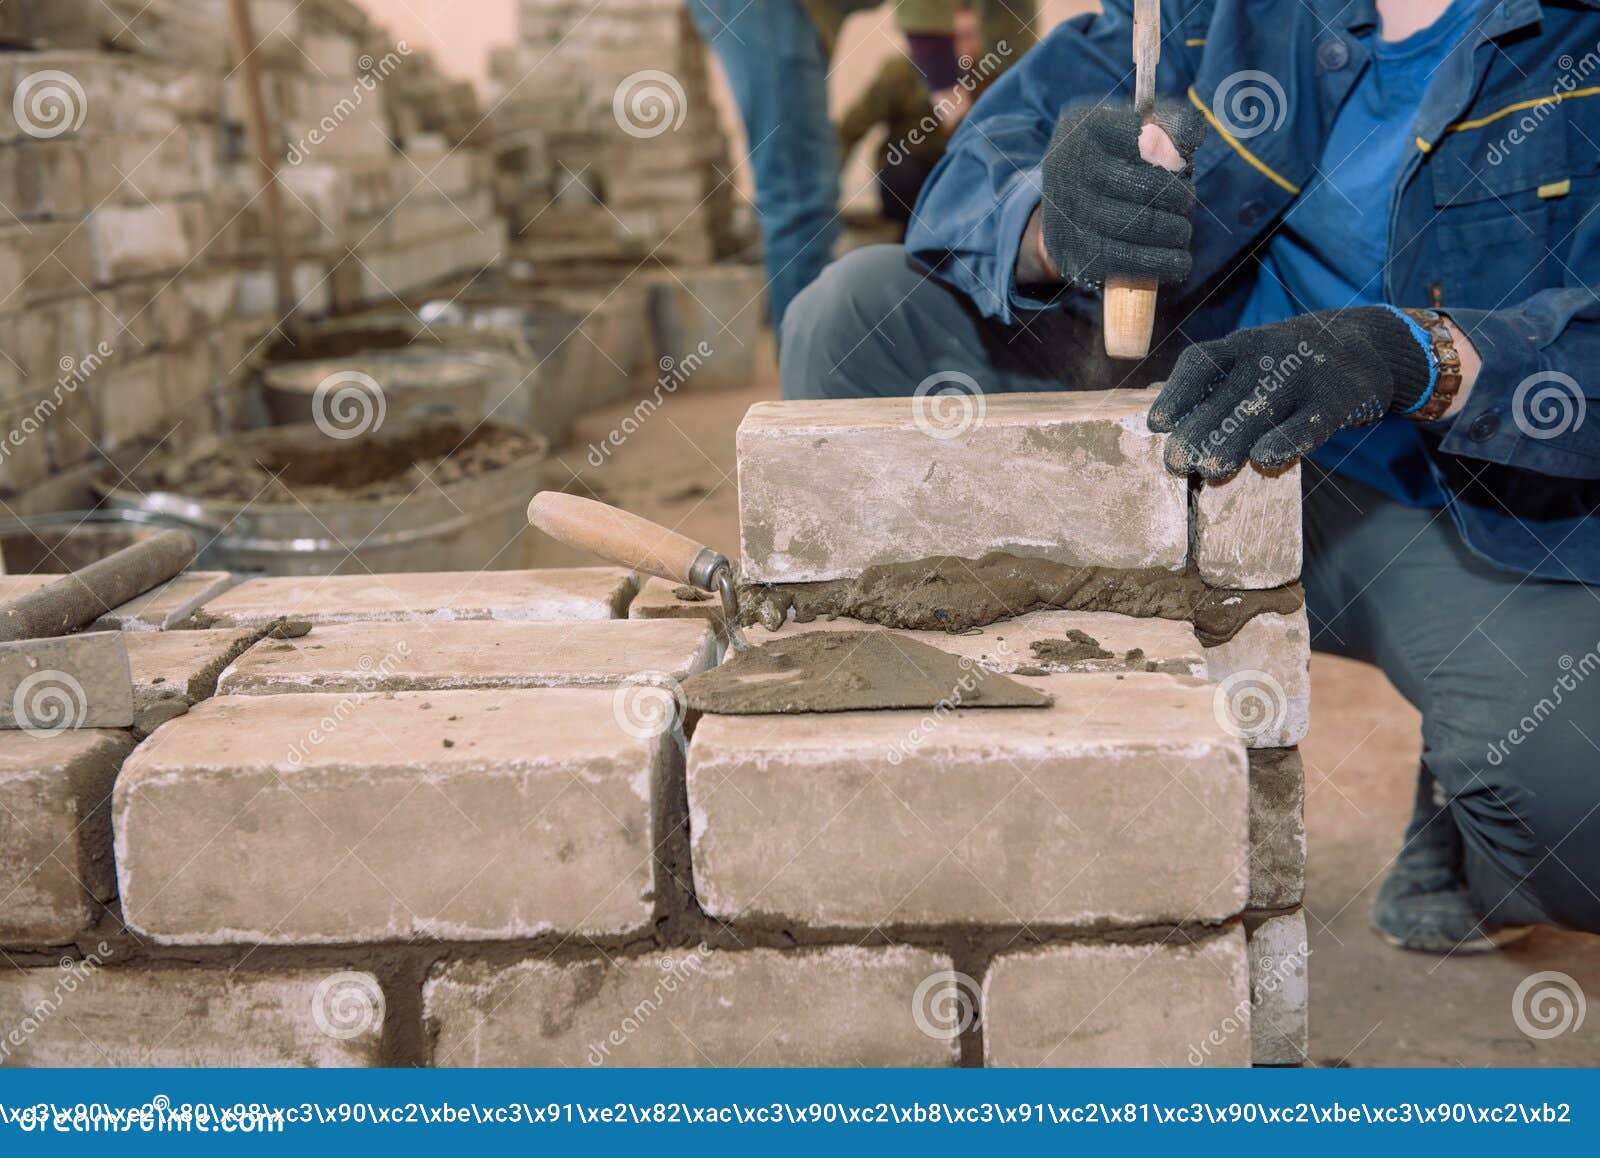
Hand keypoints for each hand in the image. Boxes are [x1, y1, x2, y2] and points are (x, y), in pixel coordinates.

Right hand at [1039, 101, 1206, 287]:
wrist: (1060, 209)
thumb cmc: (1107, 161)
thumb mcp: (1127, 129)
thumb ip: (1165, 124)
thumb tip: (1194, 134)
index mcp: (1084, 129)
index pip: (1140, 135)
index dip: (1171, 150)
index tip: (1183, 161)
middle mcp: (1070, 168)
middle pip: (1145, 185)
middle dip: (1178, 196)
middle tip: (1185, 200)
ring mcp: (1071, 213)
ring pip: (1142, 224)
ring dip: (1175, 230)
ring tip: (1181, 230)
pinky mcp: (1077, 252)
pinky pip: (1129, 260)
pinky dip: (1162, 262)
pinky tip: (1179, 261)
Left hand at [1148, 307, 1434, 478]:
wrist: (1365, 346)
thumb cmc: (1288, 367)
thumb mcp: (1253, 363)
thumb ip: (1219, 391)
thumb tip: (1171, 434)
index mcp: (1242, 345)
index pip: (1201, 364)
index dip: (1177, 393)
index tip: (1158, 425)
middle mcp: (1270, 354)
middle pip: (1227, 395)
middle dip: (1198, 431)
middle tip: (1176, 464)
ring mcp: (1304, 375)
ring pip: (1261, 410)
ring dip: (1231, 442)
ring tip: (1210, 470)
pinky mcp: (1336, 399)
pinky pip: (1308, 421)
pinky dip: (1286, 439)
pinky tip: (1264, 459)